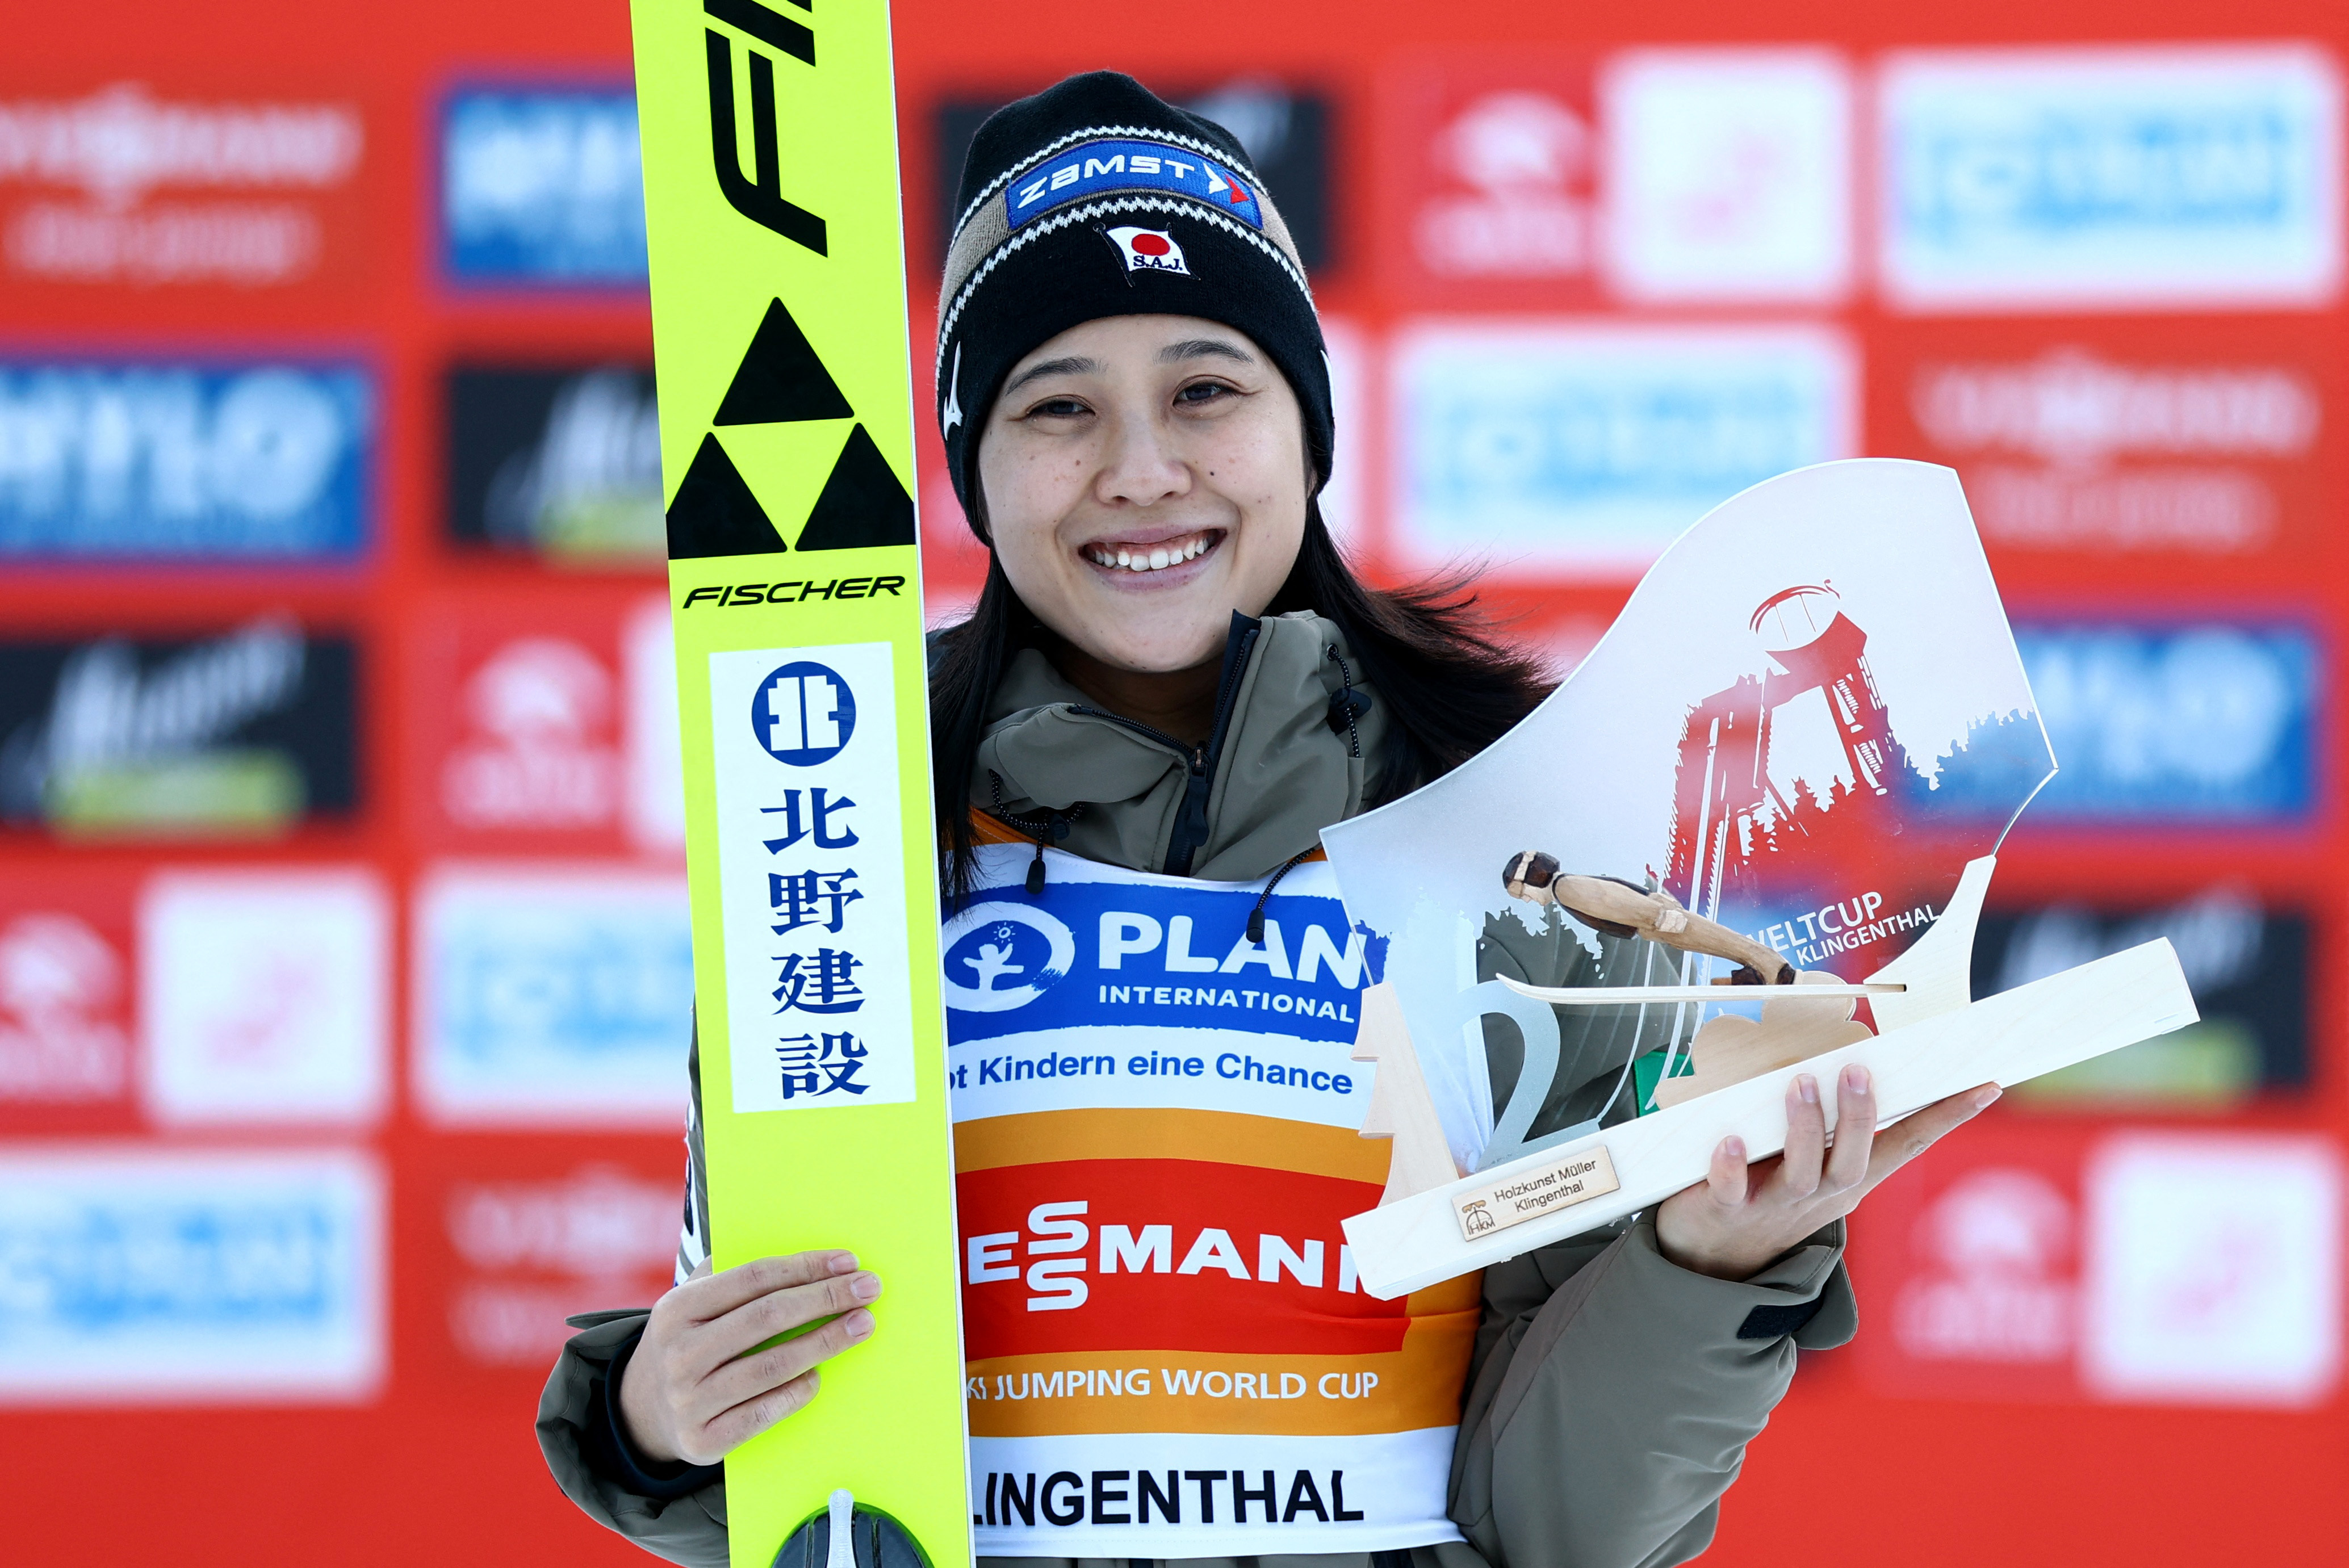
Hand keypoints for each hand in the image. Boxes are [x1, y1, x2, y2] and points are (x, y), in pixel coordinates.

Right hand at [618, 1250, 880, 1466]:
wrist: (642, 1412)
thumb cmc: (688, 1342)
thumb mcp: (691, 1302)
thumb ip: (730, 1274)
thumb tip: (802, 1258)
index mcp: (677, 1308)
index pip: (754, 1277)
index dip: (805, 1267)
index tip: (849, 1261)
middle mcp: (680, 1353)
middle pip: (768, 1317)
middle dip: (826, 1298)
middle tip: (869, 1288)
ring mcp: (690, 1400)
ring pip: (772, 1365)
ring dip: (825, 1342)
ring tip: (862, 1325)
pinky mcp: (703, 1440)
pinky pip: (764, 1413)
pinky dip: (797, 1391)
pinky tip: (820, 1375)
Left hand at [1655, 1066, 1998, 1281]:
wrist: (1712, 1260)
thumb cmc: (1767, 1191)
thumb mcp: (1812, 1162)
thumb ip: (1831, 1121)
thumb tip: (1859, 1054)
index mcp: (1848, 1180)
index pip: (1906, 1146)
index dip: (1945, 1119)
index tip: (1985, 1086)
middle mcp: (1818, 1196)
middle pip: (1853, 1163)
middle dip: (1860, 1118)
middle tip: (1858, 1070)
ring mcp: (1773, 1207)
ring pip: (1801, 1173)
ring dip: (1805, 1128)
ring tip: (1801, 1082)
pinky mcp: (1725, 1211)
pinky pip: (1731, 1190)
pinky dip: (1732, 1167)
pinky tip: (1731, 1142)